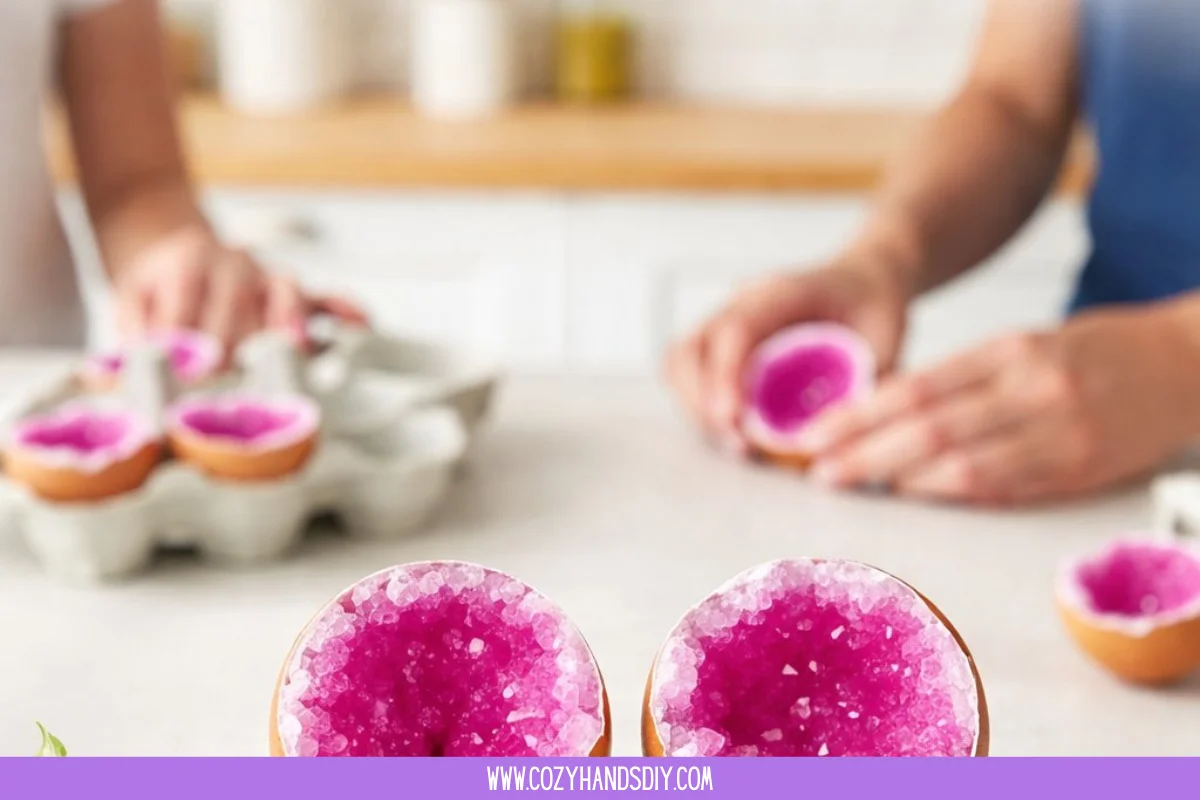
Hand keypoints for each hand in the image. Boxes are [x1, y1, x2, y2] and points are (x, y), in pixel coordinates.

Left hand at [114, 227, 368, 360]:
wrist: (178, 243)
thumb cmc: (158, 284)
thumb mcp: (131, 299)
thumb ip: (133, 332)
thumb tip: (134, 371)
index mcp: (189, 263)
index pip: (189, 311)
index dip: (182, 350)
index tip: (181, 385)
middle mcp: (234, 264)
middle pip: (240, 313)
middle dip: (232, 355)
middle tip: (228, 396)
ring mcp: (268, 275)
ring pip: (285, 302)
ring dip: (286, 335)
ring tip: (287, 364)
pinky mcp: (292, 290)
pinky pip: (325, 297)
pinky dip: (344, 310)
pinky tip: (360, 325)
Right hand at [665, 259, 911, 453]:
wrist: (865, 283)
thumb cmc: (874, 307)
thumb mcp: (885, 342)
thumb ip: (860, 386)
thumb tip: (833, 439)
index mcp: (784, 292)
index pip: (737, 329)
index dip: (727, 376)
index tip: (733, 419)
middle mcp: (745, 302)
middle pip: (694, 346)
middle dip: (703, 401)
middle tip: (738, 442)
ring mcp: (727, 320)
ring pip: (682, 360)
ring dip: (697, 407)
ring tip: (735, 442)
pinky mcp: (722, 343)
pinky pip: (690, 373)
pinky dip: (701, 406)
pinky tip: (732, 430)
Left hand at [800, 307, 1199, 505]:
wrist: (1186, 365)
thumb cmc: (1098, 353)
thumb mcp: (1028, 344)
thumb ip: (965, 378)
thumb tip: (888, 413)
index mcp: (1012, 351)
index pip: (918, 387)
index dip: (859, 414)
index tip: (818, 432)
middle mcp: (1033, 390)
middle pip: (929, 427)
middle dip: (863, 451)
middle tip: (820, 469)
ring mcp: (1059, 434)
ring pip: (963, 464)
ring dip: (900, 479)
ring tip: (855, 484)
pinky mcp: (1079, 470)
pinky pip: (1005, 488)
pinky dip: (953, 494)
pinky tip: (916, 495)